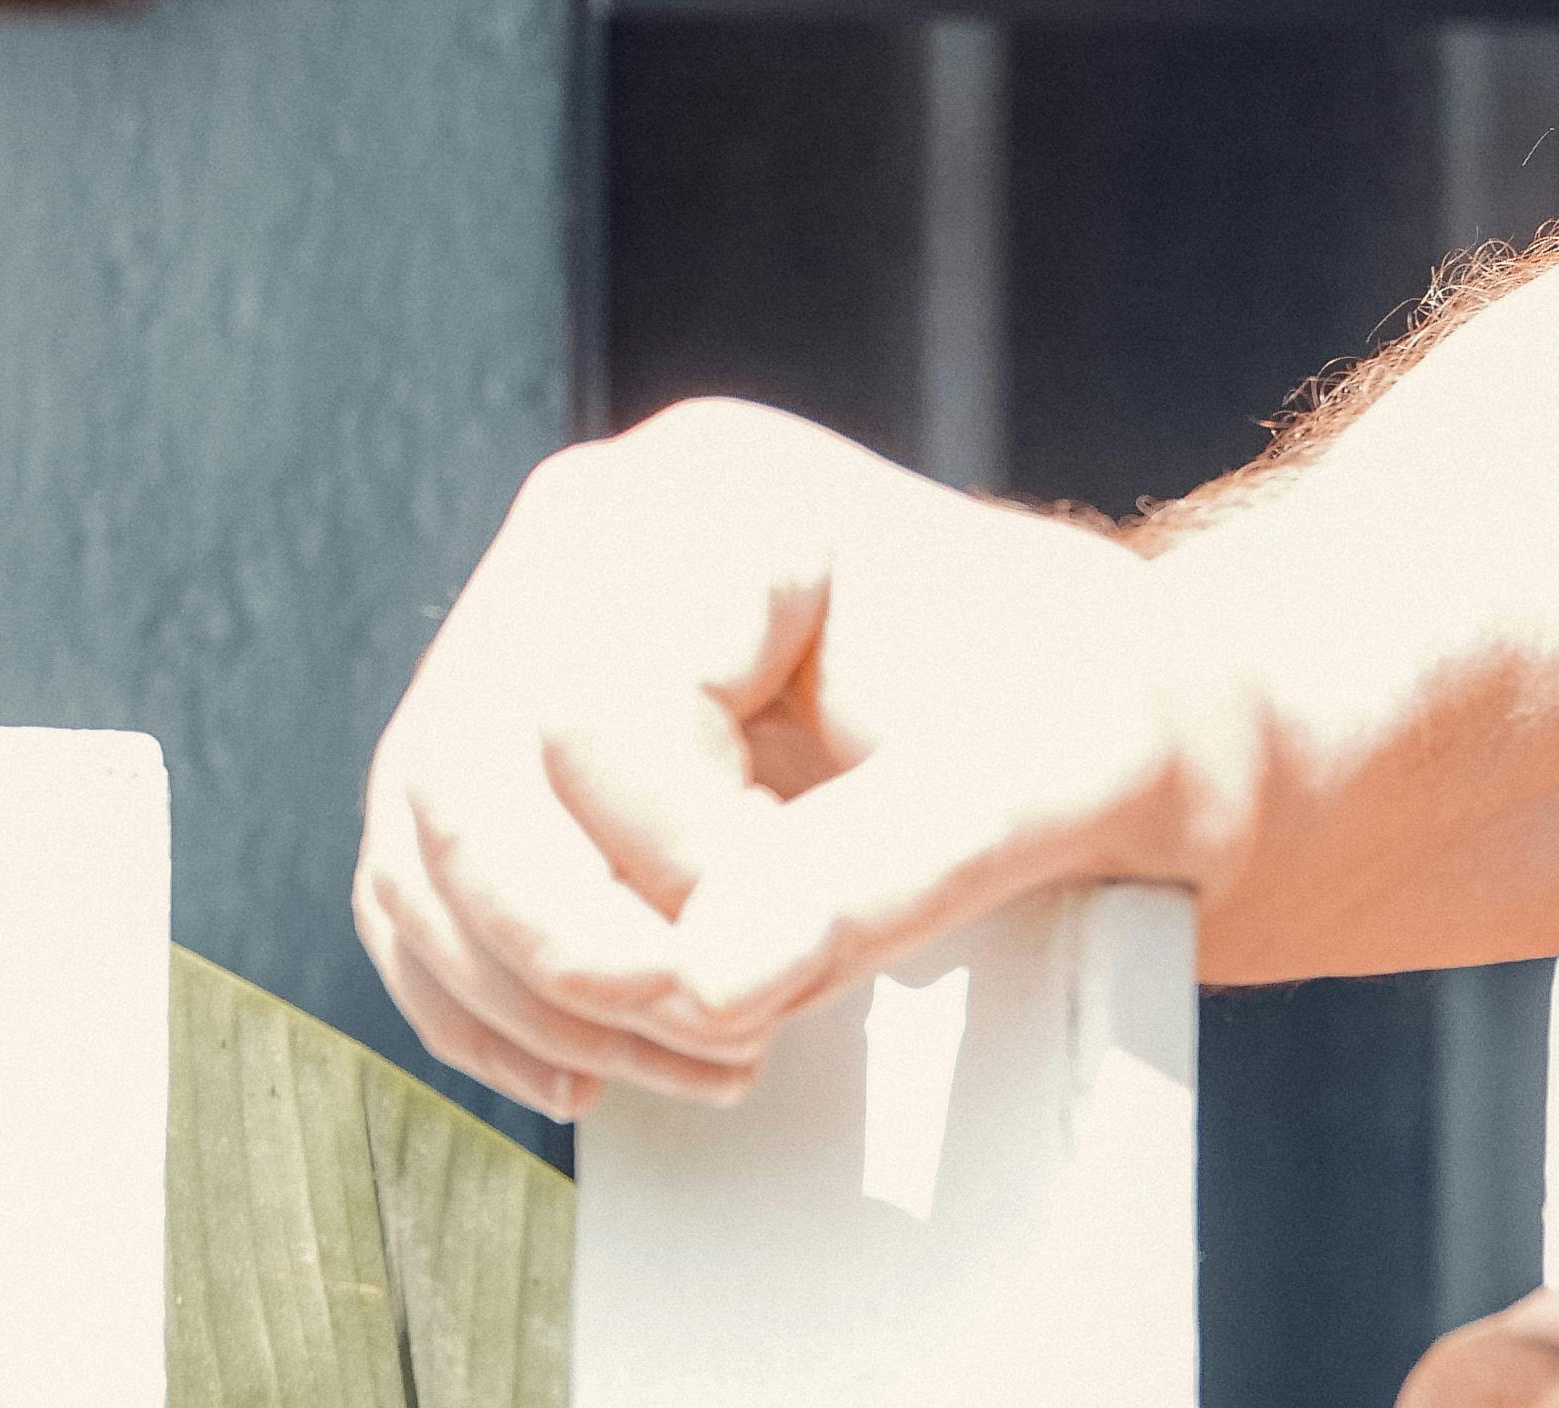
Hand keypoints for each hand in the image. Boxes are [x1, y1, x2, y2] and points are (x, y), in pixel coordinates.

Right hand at [355, 399, 1235, 1117]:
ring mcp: (541, 638)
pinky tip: (602, 1064)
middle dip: (586, 952)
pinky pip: (425, 891)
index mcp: (719, 495)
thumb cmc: (1124, 720)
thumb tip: (720, 968)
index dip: (683, 871)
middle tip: (733, 1046)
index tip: (808, 963)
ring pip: (426, 844)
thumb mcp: (1074, 774)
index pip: (598, 712)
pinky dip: (490, 1000)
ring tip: (710, 1058)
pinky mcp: (525, 749)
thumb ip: (910, 858)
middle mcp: (601, 539)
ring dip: (537, 996)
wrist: (1133, 731)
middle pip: (474, 776)